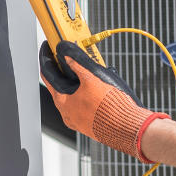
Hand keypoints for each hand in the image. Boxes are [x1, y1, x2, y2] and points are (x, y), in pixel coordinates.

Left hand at [39, 40, 168, 161]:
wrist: (128, 128)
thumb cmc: (111, 107)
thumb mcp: (92, 79)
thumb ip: (78, 64)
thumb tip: (66, 52)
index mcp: (63, 102)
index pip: (48, 75)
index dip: (47, 58)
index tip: (48, 47)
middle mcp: (68, 113)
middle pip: (61, 85)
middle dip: (66, 68)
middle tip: (71, 55)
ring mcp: (79, 119)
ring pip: (75, 95)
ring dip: (80, 80)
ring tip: (91, 70)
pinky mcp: (92, 123)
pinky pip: (85, 104)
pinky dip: (88, 92)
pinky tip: (100, 87)